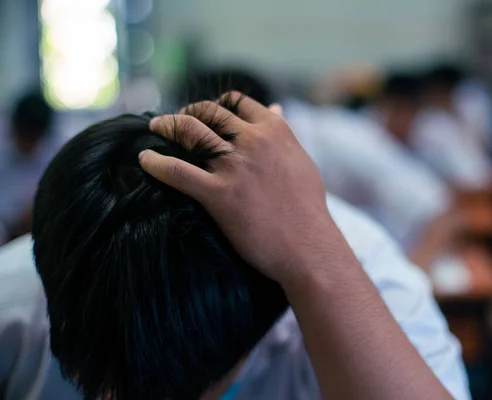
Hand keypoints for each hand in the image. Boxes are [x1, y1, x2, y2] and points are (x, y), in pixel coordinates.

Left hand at [138, 93, 337, 283]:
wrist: (307, 247)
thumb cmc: (307, 208)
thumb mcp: (301, 160)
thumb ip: (283, 134)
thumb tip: (276, 108)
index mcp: (275, 130)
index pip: (237, 102)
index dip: (216, 105)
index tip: (206, 114)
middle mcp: (253, 141)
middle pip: (208, 112)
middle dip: (187, 112)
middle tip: (174, 121)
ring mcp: (234, 166)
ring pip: (190, 132)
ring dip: (167, 126)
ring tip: (155, 128)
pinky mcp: (218, 194)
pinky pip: (177, 171)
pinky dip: (155, 163)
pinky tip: (144, 160)